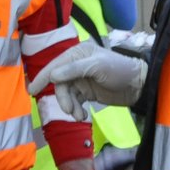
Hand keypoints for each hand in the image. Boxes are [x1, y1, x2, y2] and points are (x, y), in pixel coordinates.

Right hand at [27, 40, 147, 114]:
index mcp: (77, 53)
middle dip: (63, 98)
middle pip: (60, 83)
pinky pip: (74, 102)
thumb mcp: (98, 66)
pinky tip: (82, 115)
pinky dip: (76, 110)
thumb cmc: (119, 70)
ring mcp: (81, 80)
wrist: (138, 86)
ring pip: (66, 94)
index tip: (32, 90)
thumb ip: (74, 69)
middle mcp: (76, 65)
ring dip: (70, 106)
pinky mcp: (87, 92)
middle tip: (68, 110)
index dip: (43, 77)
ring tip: (79, 116)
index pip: (55, 65)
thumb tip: (53, 75)